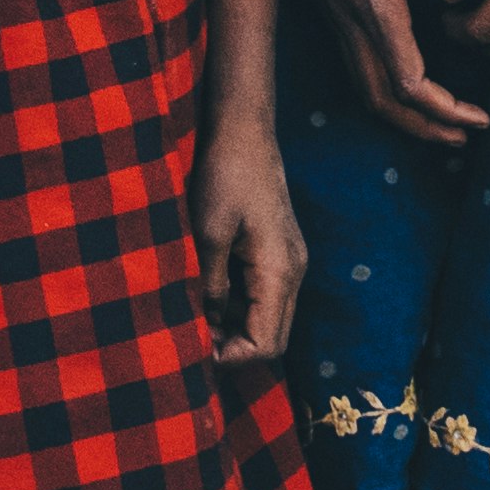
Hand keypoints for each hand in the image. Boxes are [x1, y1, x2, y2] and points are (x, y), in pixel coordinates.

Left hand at [191, 109, 307, 365]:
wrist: (245, 132)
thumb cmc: (225, 176)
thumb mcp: (208, 234)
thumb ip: (211, 287)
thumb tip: (207, 326)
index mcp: (279, 271)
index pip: (267, 343)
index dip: (233, 357)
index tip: (197, 350)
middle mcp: (293, 271)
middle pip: (274, 337)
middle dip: (236, 347)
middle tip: (195, 338)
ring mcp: (291, 260)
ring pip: (271, 317)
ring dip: (238, 326)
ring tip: (198, 316)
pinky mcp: (282, 250)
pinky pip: (267, 294)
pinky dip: (242, 305)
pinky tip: (212, 292)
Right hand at [292, 0, 489, 144]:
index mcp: (378, 6)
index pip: (410, 81)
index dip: (446, 109)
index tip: (481, 117)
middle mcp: (354, 25)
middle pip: (385, 103)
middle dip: (428, 128)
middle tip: (467, 136)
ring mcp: (340, 24)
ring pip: (368, 94)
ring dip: (406, 120)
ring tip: (443, 127)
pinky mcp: (336, 17)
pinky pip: (360, 74)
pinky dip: (388, 99)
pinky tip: (411, 95)